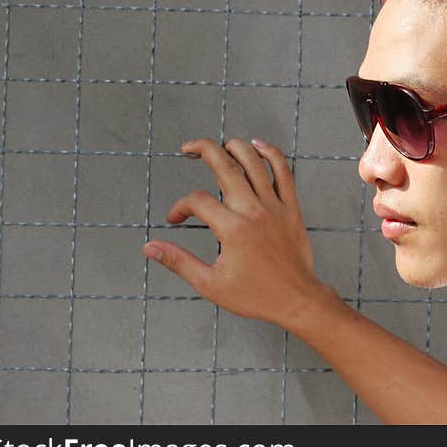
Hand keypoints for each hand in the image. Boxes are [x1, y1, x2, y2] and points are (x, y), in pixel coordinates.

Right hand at [141, 137, 324, 328]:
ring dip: (234, 147)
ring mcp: (275, 206)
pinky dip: (272, 154)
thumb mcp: (210, 284)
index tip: (176, 219)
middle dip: (203, 150)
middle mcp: (253, 211)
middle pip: (225, 166)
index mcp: (232, 229)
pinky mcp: (292, 208)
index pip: (197, 201)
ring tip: (219, 146)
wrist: (296, 300)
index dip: (180, 207)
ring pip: (255, 162)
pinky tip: (258, 146)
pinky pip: (284, 172)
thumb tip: (150, 247)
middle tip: (188, 148)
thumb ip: (178, 261)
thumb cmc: (256, 295)